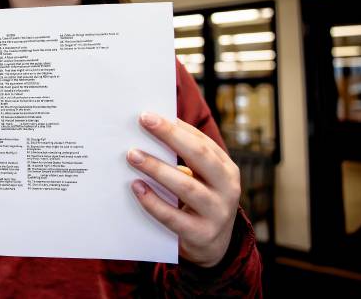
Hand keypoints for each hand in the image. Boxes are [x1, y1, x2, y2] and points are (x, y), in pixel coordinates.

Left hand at [127, 112, 239, 267]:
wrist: (213, 247)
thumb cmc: (200, 200)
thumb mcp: (202, 177)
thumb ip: (185, 156)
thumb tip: (152, 127)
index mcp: (226, 168)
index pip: (201, 142)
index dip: (176, 127)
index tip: (149, 114)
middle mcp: (227, 188)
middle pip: (200, 156)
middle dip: (170, 136)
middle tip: (144, 121)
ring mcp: (217, 213)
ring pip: (186, 187)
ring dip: (157, 169)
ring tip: (133, 155)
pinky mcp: (201, 235)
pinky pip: (174, 217)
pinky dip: (153, 202)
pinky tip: (136, 188)